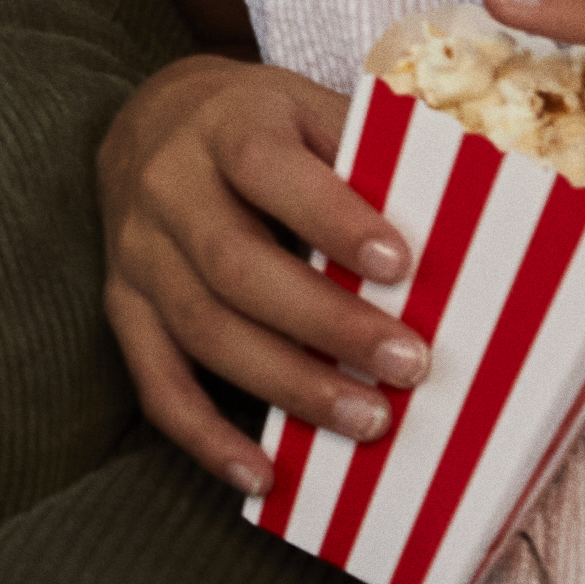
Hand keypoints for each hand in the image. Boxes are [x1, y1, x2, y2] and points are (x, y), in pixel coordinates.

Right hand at [98, 51, 425, 489]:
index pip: (268, 168)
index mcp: (224, 124)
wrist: (150, 120)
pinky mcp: (124, 306)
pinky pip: (155, 381)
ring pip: (203, 329)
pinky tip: (261, 474)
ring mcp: (136, 253)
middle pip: (235, 264)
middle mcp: (167, 188)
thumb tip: (461, 229)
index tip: (400, 264)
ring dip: (286, 384)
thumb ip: (365, 157)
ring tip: (367, 422)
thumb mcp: (310, 109)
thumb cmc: (262, 125)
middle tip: (408, 366)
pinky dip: (205, 435)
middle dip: (326, 323)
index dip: (332, 218)